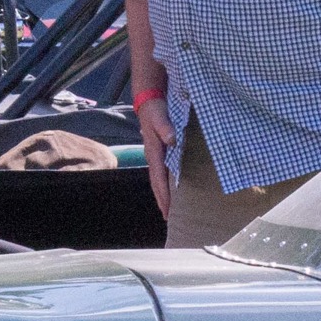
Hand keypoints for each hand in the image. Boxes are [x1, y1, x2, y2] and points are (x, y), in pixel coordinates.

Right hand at [137, 91, 172, 215]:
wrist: (148, 101)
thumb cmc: (155, 109)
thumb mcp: (160, 116)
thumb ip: (166, 127)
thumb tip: (172, 140)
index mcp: (154, 153)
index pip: (159, 179)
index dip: (164, 195)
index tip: (168, 210)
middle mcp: (153, 157)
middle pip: (157, 185)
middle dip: (162, 201)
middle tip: (168, 219)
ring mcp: (154, 156)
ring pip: (158, 181)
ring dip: (162, 195)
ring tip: (168, 210)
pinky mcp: (158, 152)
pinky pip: (161, 173)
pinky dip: (164, 184)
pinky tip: (170, 189)